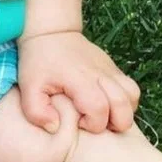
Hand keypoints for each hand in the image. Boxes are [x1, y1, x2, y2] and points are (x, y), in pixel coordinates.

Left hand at [18, 31, 139, 133]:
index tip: (78, 121)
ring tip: (102, 114)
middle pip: (124, 106)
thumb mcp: (28, 87)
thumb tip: (55, 127)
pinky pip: (131, 89)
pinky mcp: (114, 69)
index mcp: (79, 78)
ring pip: (133, 96)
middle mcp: (100, 74)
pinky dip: (125, 102)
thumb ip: (36, 111)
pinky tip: (106, 104)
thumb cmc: (39, 62)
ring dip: (122, 111)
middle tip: (93, 120)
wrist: (51, 34)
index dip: (92, 123)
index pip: (99, 109)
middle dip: (113, 122)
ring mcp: (110, 70)